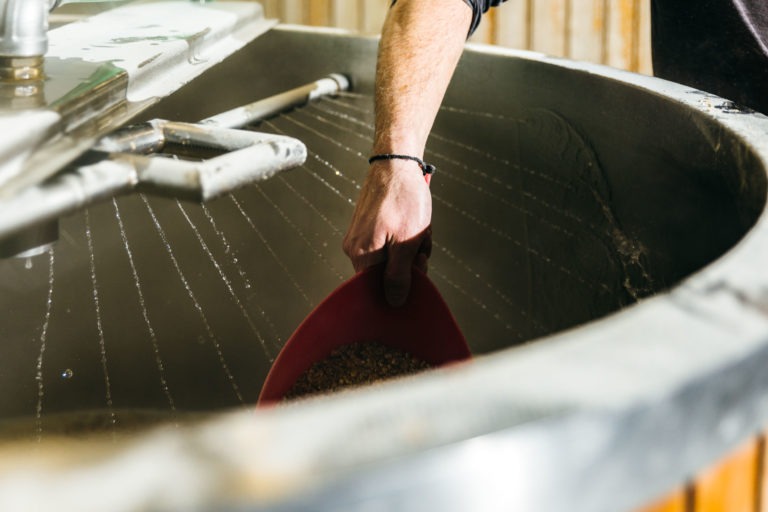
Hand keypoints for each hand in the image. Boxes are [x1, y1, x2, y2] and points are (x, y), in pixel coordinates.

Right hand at [343, 160, 431, 305]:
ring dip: (410, 248)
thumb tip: (394, 302)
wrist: (396, 163)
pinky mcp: (368, 226)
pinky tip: (414, 224)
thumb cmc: (403, 199)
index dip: (402, 284)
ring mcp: (360, 236)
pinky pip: (389, 243)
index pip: (378, 289)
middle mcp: (354, 248)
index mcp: (361, 255)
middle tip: (421, 243)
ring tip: (419, 229)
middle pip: (386, 274)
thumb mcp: (408, 242)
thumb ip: (399, 276)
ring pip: (391, 257)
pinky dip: (405, 237)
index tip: (417, 268)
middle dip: (409, 263)